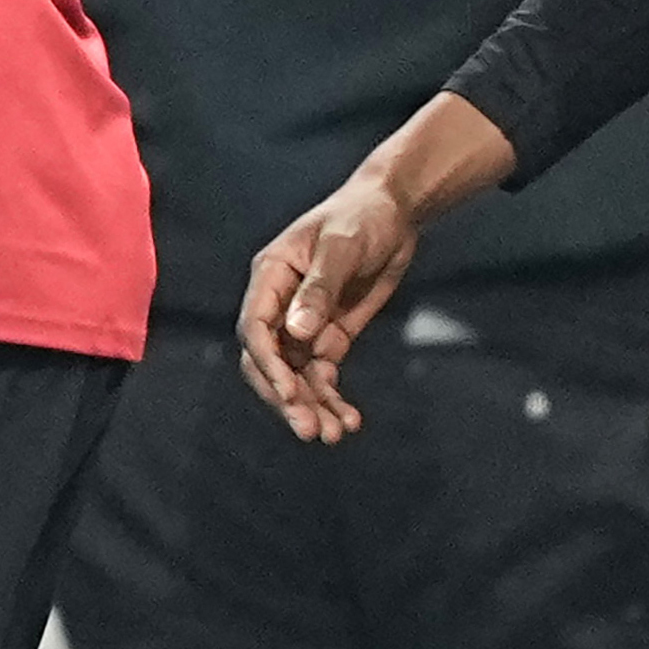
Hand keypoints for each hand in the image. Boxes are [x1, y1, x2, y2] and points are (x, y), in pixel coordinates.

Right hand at [238, 171, 421, 442]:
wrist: (393, 213)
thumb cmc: (361, 218)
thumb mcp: (342, 247)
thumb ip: (319, 290)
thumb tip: (297, 333)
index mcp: (271, 277)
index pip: (255, 329)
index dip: (269, 365)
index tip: (291, 394)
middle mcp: (280, 306)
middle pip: (268, 362)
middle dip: (287, 398)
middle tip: (310, 430)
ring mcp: (304, 324)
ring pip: (295, 377)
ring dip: (310, 406)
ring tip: (334, 434)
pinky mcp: (329, 337)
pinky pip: (322, 376)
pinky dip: (332, 399)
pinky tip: (349, 419)